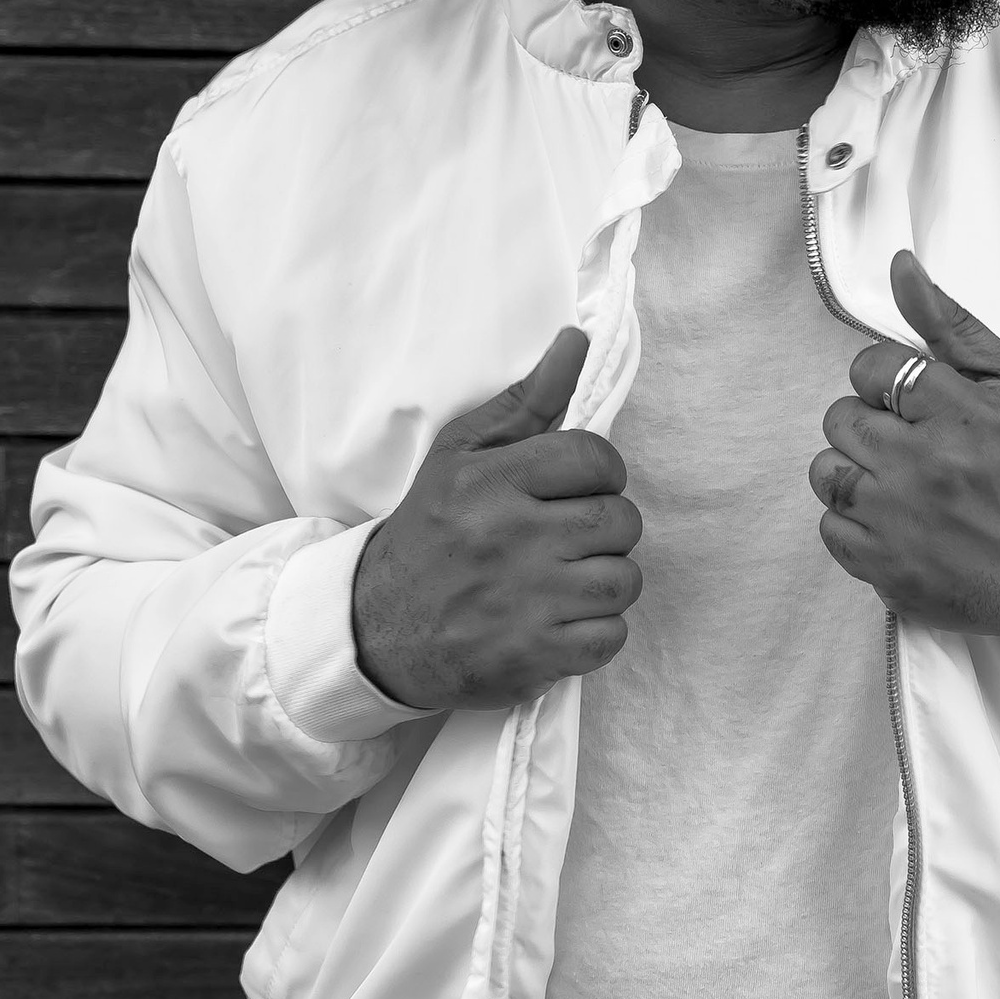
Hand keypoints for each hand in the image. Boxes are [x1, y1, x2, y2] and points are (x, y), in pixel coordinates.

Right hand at [351, 326, 642, 712]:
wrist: (377, 628)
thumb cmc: (429, 533)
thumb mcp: (461, 456)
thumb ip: (527, 401)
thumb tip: (577, 342)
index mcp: (491, 482)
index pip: (594, 458)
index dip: (601, 472)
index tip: (580, 487)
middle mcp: (510, 539)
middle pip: (619, 521)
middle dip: (607, 528)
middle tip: (571, 536)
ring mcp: (524, 602)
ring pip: (623, 580)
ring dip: (606, 580)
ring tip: (569, 579)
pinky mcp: (533, 656)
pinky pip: (611, 636)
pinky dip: (597, 632)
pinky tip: (561, 620)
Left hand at [808, 252, 999, 639]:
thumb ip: (951, 324)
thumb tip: (900, 267)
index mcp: (957, 412)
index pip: (871, 369)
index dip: (886, 381)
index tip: (911, 402)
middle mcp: (922, 464)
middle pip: (841, 418)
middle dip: (870, 424)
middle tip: (910, 443)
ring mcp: (899, 521)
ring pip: (826, 472)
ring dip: (855, 472)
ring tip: (898, 482)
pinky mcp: (887, 569)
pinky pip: (830, 527)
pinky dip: (855, 523)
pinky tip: (896, 521)